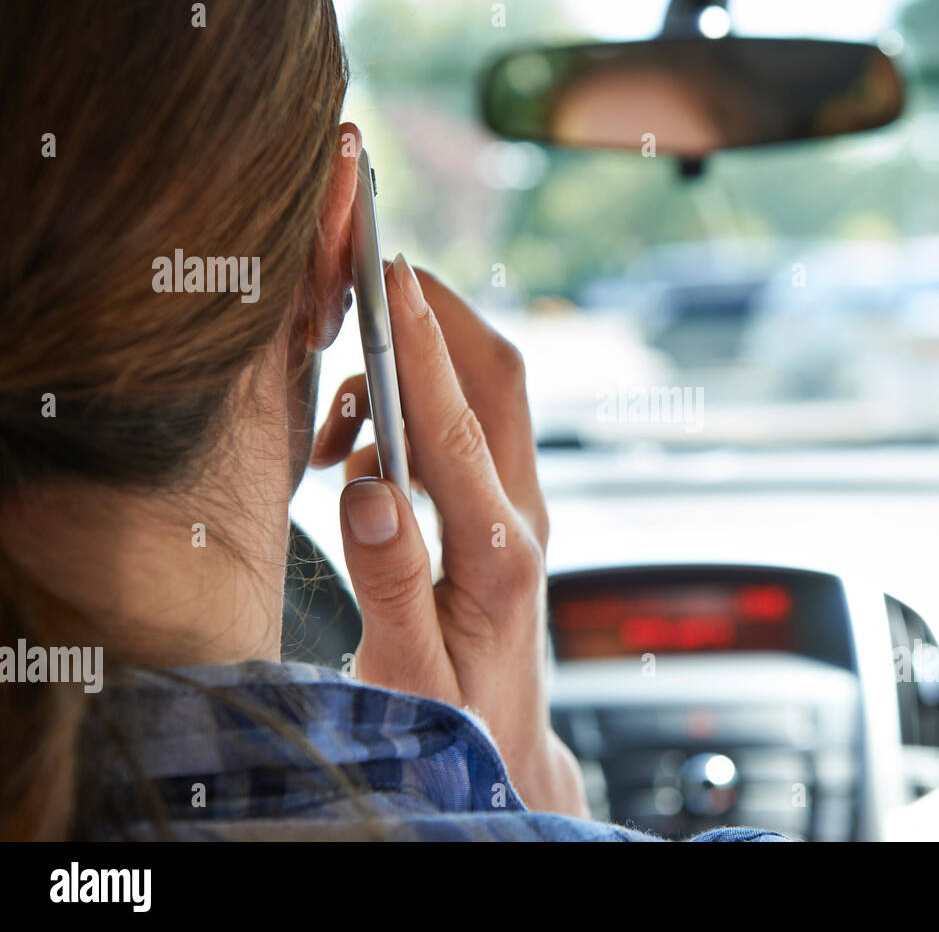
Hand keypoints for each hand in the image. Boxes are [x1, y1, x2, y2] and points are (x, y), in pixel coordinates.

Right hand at [310, 254, 587, 817]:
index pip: (459, 427)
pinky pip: (463, 430)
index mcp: (502, 552)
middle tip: (361, 290)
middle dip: (435, 317)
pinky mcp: (503, 508)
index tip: (390, 278)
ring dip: (406, 380)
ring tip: (330, 442)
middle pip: (496, 380)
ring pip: (481, 397)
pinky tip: (357, 465)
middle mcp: (523, 513)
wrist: (507, 745)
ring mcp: (519, 506)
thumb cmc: (454, 717)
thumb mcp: (410, 667)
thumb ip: (390, 580)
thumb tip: (366, 488)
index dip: (423, 348)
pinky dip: (409, 417)